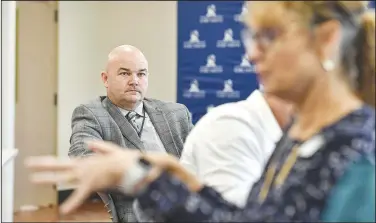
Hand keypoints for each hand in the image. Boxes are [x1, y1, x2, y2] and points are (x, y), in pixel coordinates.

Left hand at [25, 140, 140, 213]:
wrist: (135, 164)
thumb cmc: (125, 158)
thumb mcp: (110, 149)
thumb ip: (98, 147)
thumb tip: (89, 144)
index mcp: (86, 161)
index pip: (63, 161)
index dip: (48, 162)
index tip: (35, 162)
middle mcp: (84, 166)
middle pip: (60, 166)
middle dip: (43, 166)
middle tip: (28, 164)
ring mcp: (88, 174)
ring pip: (65, 176)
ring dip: (49, 178)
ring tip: (34, 179)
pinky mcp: (95, 182)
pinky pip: (82, 194)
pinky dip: (73, 201)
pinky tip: (64, 209)